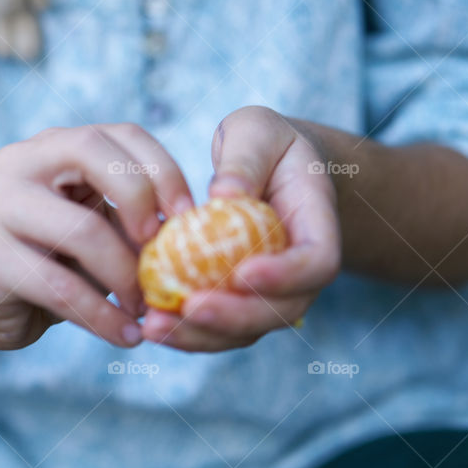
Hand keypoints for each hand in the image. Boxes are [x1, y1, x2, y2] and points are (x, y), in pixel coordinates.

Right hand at [0, 124, 193, 350]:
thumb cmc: (56, 257)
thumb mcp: (96, 224)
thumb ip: (135, 217)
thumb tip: (196, 232)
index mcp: (56, 145)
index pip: (120, 135)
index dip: (163, 169)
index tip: (191, 216)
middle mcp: (20, 162)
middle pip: (91, 154)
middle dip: (140, 199)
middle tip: (163, 250)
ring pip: (80, 230)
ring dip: (126, 277)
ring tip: (147, 310)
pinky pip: (59, 288)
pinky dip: (101, 316)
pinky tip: (125, 335)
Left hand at [142, 106, 341, 351]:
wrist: (270, 167)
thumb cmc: (264, 144)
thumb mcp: (257, 131)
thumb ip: (245, 159)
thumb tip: (223, 196)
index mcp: (317, 225)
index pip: (317, 262)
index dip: (285, 276)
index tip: (242, 273)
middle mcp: (301, 271)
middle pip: (282, 311)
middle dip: (235, 318)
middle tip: (188, 308)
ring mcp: (272, 293)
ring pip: (246, 331)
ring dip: (201, 336)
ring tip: (154, 326)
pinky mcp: (239, 302)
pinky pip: (218, 329)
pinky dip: (184, 332)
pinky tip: (149, 323)